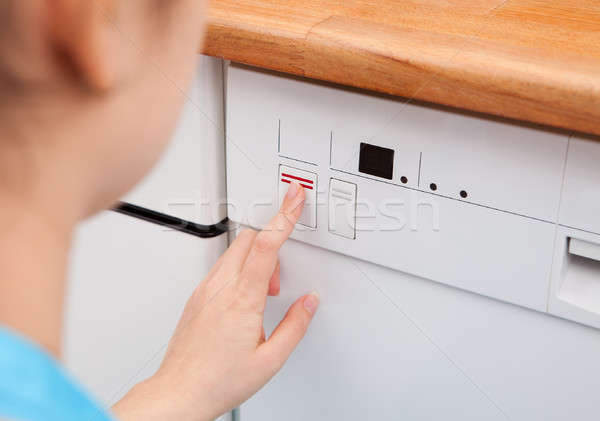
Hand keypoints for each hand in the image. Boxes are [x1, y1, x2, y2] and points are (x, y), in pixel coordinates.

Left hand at [113, 182, 318, 420]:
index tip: (293, 197)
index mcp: (242, 300)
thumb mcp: (271, 359)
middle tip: (280, 277)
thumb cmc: (218, 380)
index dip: (284, 216)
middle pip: (249, 239)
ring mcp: (205, 291)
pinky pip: (221, 268)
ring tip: (264, 294)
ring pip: (233, 251)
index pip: (267, 245)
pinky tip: (245, 300)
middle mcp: (220, 289)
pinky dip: (239, 271)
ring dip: (255, 260)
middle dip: (271, 243)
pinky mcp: (197, 297)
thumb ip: (295, 325)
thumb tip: (309, 302)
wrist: (180, 393)